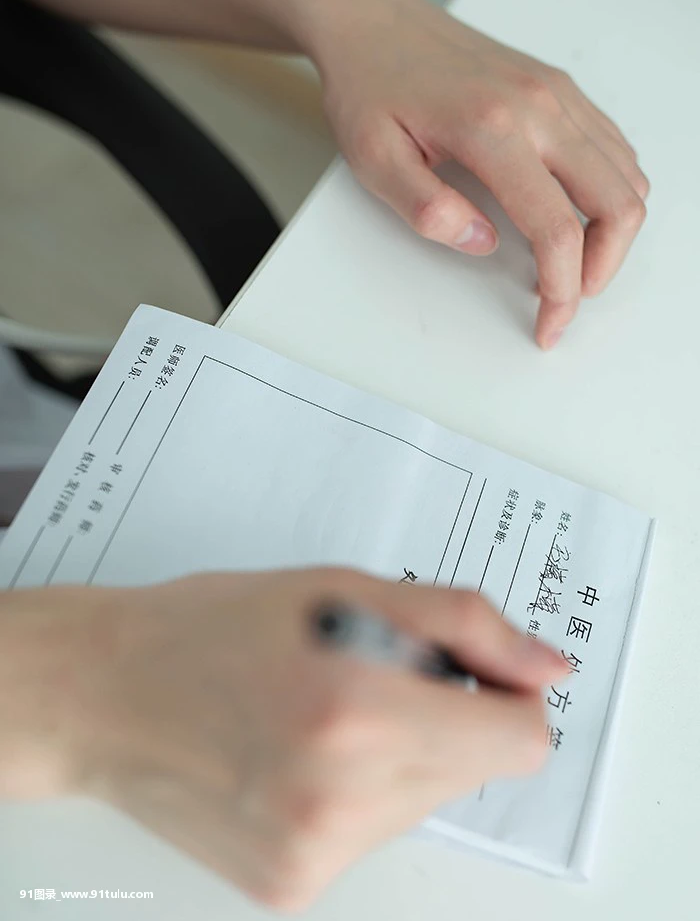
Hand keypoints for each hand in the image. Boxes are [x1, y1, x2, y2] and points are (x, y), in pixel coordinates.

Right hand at [0, 568, 565, 909]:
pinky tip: (296, 755)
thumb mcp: (345, 589)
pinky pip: (372, 833)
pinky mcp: (292, 886)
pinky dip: (355, 792)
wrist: (110, 693)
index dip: (504, 694)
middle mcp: (339, 799)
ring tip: (323, 712)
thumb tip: (548, 667)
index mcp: (357, 710)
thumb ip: (462, 623)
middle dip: (445, 713)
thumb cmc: (217, 626)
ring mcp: (315, 853)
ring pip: (425, 801)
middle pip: (472, 768)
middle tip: (371, 671)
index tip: (469, 668)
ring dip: (399, 753)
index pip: (517, 741)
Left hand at [309, 0, 648, 349]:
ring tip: (573, 263)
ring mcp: (555, 91)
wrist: (372, 21)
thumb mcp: (374, 159)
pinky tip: (579, 213)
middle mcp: (539, 105)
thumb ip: (427, 209)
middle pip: (617, 203)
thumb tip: (482, 243)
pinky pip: (613, 146)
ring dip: (614, 231)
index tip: (550, 323)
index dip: (562, 291)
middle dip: (603, 267)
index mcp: (492, 128)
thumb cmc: (369, 87)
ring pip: (627, 175)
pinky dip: (612, 190)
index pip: (556, 229)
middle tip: (570, 297)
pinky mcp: (558, 86)